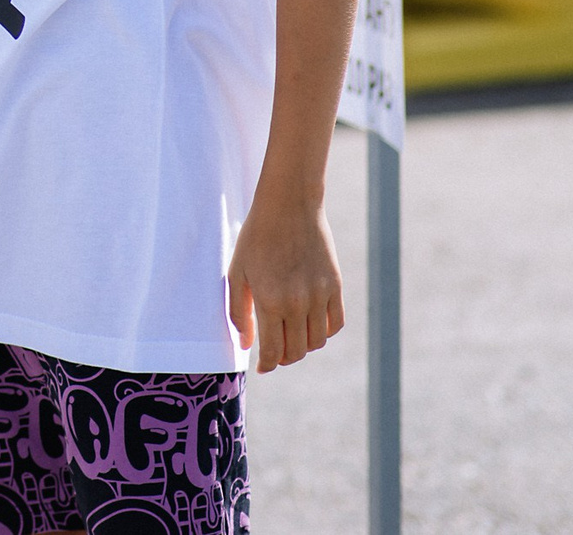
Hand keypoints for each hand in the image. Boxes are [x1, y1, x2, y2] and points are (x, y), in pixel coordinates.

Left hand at [226, 197, 344, 372]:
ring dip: (303, 345)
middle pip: (296, 351)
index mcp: (270, 300)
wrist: (289, 205)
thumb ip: (238, 312)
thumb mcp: (237, 273)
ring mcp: (320, 295)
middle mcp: (298, 302)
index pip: (274, 351)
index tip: (263, 367)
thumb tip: (246, 345)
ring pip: (316, 341)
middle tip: (274, 351)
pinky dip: (323, 331)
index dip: (267, 364)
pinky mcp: (335, 285)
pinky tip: (309, 323)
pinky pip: (335, 323)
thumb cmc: (256, 238)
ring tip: (290, 335)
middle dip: (283, 357)